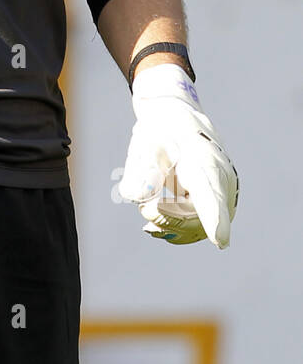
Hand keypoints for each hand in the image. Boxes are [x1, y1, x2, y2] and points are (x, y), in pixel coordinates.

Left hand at [118, 62, 238, 248]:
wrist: (180, 122)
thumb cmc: (161, 131)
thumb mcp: (145, 141)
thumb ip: (140, 168)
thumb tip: (140, 198)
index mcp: (204, 160)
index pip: (210, 193)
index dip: (214, 218)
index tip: (220, 241)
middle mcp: (221, 180)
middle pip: (195, 217)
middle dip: (165, 217)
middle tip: (144, 208)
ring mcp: (223, 196)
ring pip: (195, 228)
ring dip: (167, 223)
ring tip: (150, 208)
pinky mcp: (217, 208)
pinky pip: (195, 230)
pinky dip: (173, 229)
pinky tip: (156, 222)